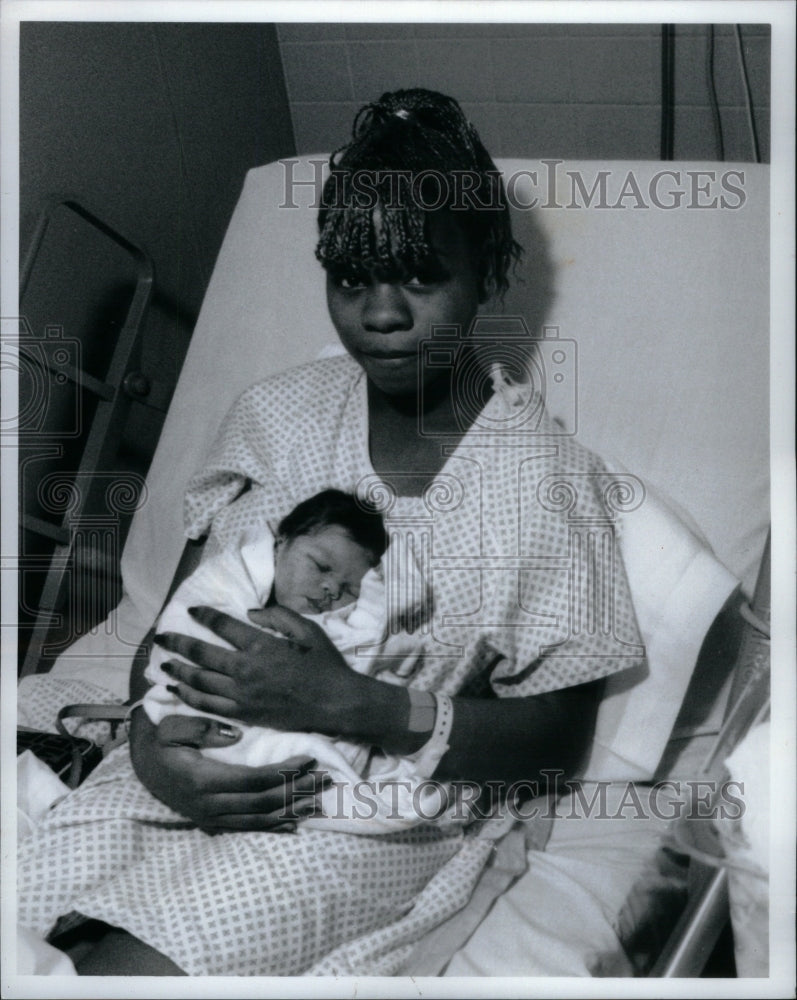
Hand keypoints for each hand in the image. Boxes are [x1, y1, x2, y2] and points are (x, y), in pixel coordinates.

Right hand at [128, 708, 323, 831]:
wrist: (142, 765)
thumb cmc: (161, 740)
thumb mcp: (174, 727)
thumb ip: (203, 728)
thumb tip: (238, 735)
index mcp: (203, 779)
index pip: (253, 780)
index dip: (283, 772)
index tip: (308, 759)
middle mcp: (209, 804)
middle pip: (263, 802)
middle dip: (297, 791)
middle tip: (326, 780)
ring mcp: (211, 817)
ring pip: (259, 819)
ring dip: (291, 811)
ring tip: (318, 803)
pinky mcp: (212, 822)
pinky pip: (247, 828)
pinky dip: (273, 827)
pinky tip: (294, 824)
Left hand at [151, 605, 361, 732]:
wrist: (335, 703)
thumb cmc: (324, 664)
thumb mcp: (307, 630)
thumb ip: (278, 616)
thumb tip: (249, 612)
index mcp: (261, 645)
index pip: (222, 625)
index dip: (203, 616)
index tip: (190, 611)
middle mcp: (246, 669)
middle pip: (201, 654)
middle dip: (177, 644)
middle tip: (160, 637)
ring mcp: (242, 694)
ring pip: (199, 681)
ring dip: (178, 671)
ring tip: (164, 665)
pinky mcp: (244, 713)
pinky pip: (208, 704)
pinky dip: (190, 696)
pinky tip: (179, 690)